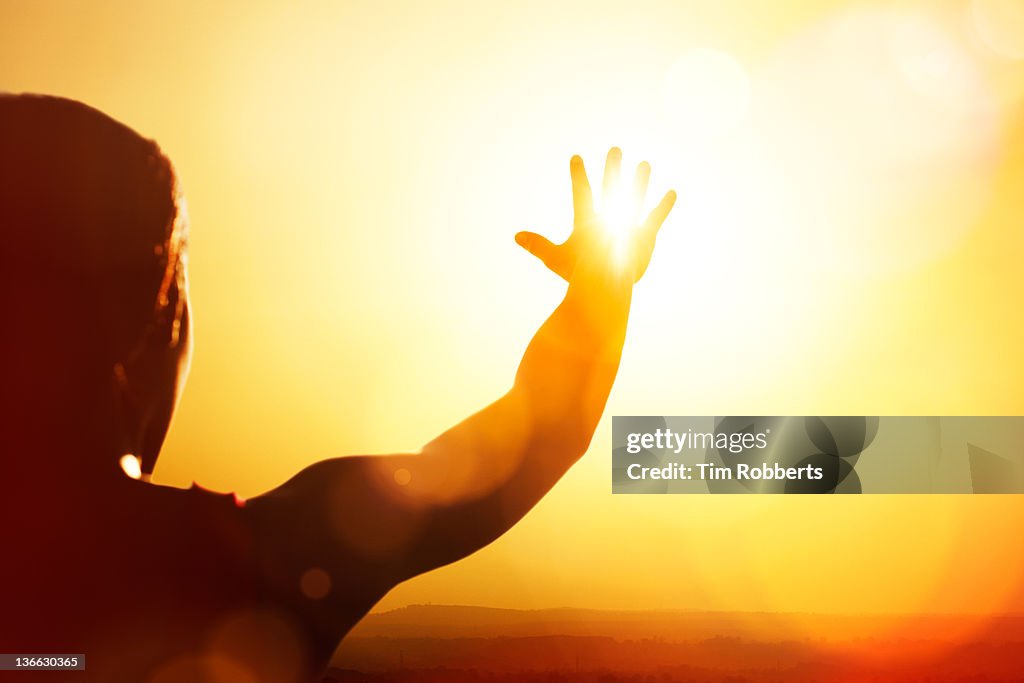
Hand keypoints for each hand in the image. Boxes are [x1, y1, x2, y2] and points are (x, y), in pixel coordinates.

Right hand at [516, 148, 675, 282]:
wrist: (605, 283)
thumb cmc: (577, 273)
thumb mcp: (554, 258)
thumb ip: (537, 245)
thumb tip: (516, 236)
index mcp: (588, 221)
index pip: (582, 193)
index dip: (578, 175)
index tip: (576, 157)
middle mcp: (610, 217)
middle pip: (612, 188)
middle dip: (613, 168)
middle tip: (615, 149)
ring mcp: (629, 225)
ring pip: (637, 197)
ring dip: (640, 180)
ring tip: (644, 165)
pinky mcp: (645, 237)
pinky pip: (657, 217)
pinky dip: (665, 205)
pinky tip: (672, 192)